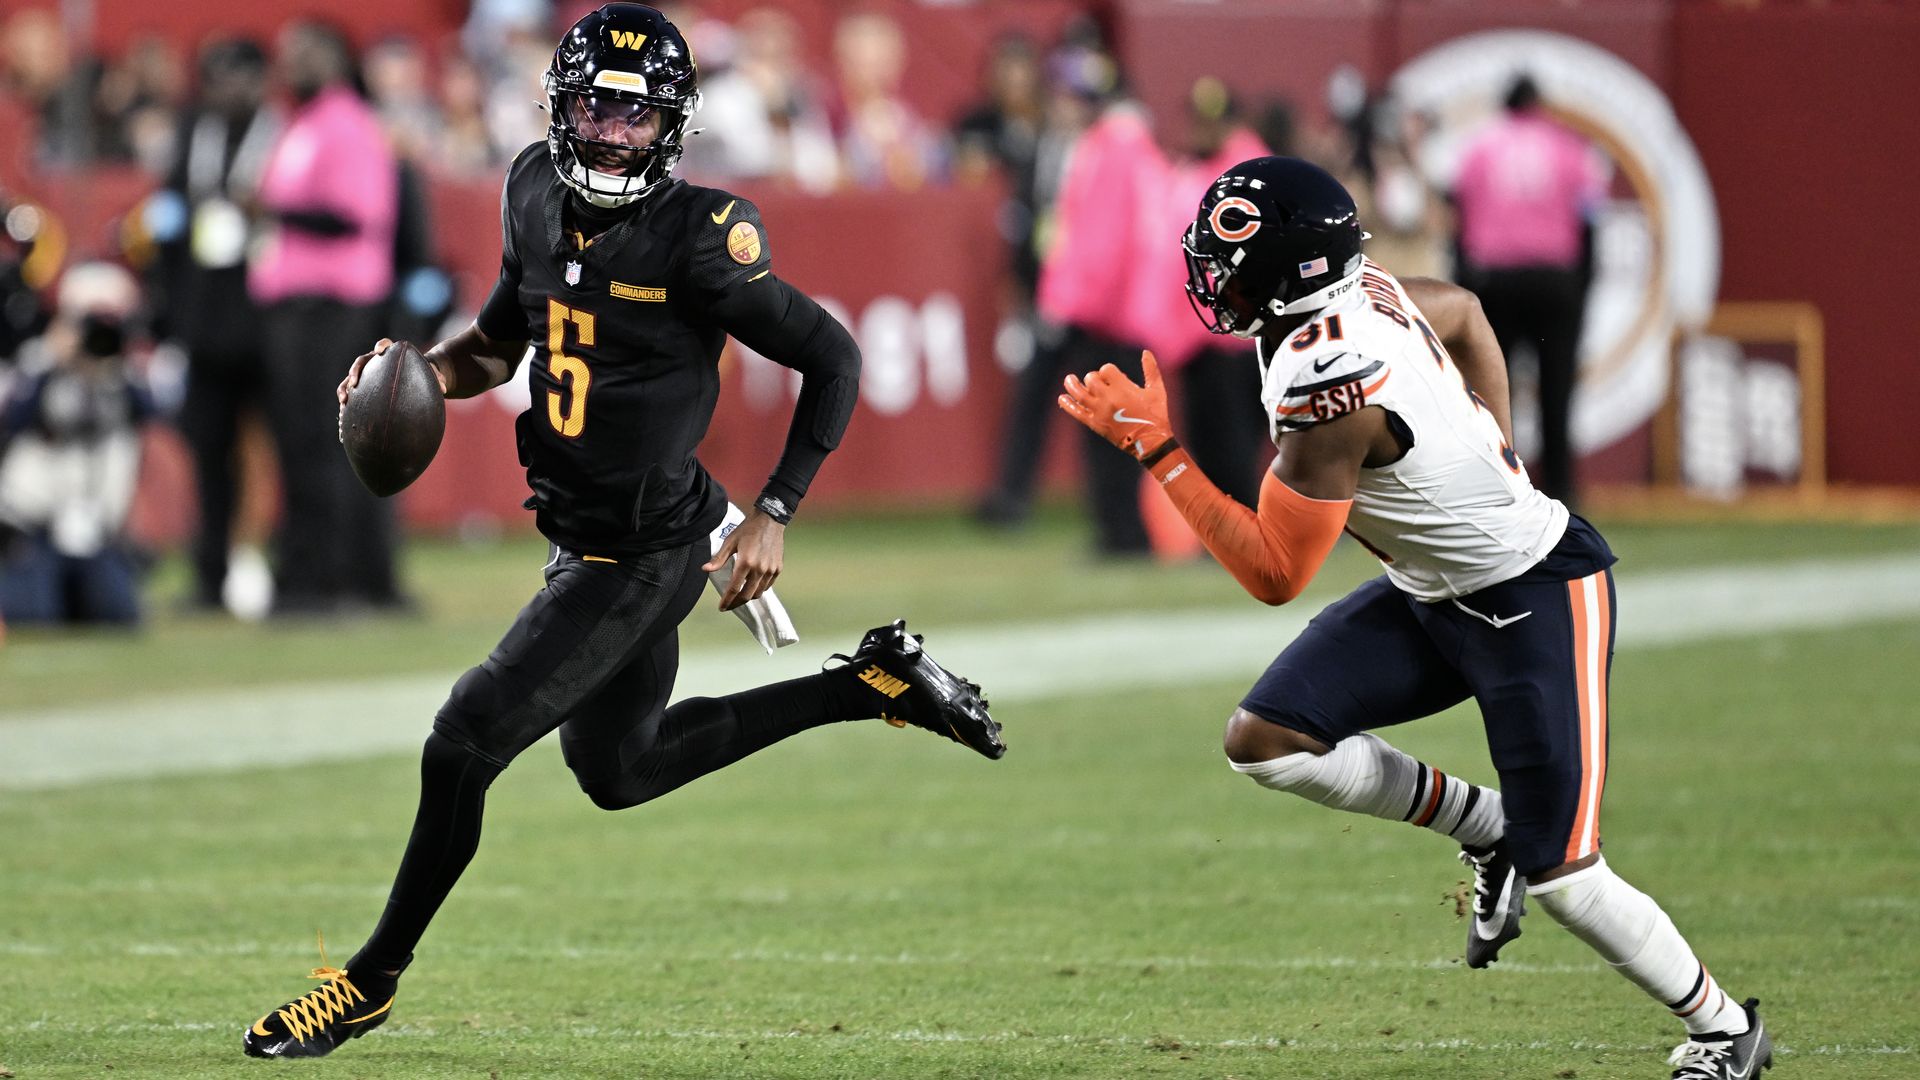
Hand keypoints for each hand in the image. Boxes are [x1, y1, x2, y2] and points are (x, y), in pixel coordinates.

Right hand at [338, 339, 449, 441]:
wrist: (412, 382)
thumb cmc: (421, 375)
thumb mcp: (430, 374)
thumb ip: (436, 377)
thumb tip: (444, 388)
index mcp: (390, 355)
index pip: (383, 345)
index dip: (381, 346)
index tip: (381, 351)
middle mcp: (373, 363)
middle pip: (360, 363)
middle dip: (354, 371)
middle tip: (354, 382)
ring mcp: (365, 376)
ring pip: (348, 380)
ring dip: (344, 389)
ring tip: (344, 401)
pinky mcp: (361, 390)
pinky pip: (351, 397)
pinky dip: (347, 407)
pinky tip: (345, 421)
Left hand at [703, 509, 784, 611]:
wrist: (770, 519)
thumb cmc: (748, 529)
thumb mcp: (730, 542)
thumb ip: (718, 559)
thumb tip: (705, 569)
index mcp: (745, 563)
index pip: (734, 589)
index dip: (727, 601)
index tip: (721, 607)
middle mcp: (759, 569)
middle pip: (747, 595)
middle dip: (736, 603)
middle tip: (729, 605)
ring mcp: (770, 570)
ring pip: (758, 592)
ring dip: (748, 597)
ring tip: (740, 596)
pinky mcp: (777, 568)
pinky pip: (768, 585)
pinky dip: (759, 589)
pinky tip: (752, 586)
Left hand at [1056, 350, 1174, 461]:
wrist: (1150, 442)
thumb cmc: (1156, 414)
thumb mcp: (1157, 390)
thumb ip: (1151, 369)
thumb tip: (1145, 352)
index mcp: (1122, 388)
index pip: (1106, 369)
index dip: (1108, 371)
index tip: (1114, 377)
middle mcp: (1108, 398)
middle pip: (1091, 379)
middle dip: (1094, 377)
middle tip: (1099, 382)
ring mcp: (1099, 411)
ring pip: (1079, 394)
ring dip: (1072, 384)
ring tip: (1069, 379)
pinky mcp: (1095, 423)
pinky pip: (1076, 412)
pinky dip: (1067, 404)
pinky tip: (1062, 398)